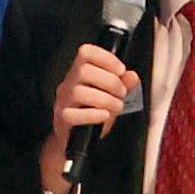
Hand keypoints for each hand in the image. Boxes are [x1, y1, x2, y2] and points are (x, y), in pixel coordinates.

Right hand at [40, 43, 139, 193]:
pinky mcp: (62, 120)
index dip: (106, 58)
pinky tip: (105, 116)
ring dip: (105, 99)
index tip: (121, 70)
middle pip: (84, 70)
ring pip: (79, 92)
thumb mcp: (111, 97)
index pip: (86, 52)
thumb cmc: (92, 114)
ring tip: (115, 107)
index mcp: (79, 73)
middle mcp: (68, 84)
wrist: (76, 140)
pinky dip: (93, 114)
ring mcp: (63, 102)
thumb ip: (123, 85)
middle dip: (110, 81)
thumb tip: (132, 76)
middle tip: (121, 93)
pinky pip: (73, 114)